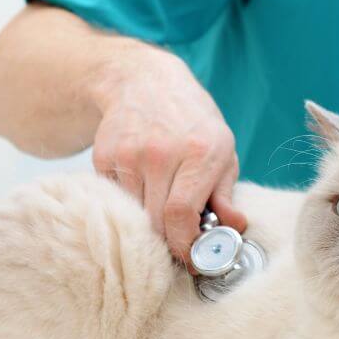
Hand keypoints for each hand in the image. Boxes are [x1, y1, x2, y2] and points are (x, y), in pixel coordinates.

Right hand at [91, 47, 246, 268]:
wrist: (143, 81)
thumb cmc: (191, 120)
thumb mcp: (222, 148)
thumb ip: (226, 193)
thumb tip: (234, 228)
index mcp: (200, 153)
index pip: (181, 216)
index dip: (184, 246)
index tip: (190, 258)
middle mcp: (161, 153)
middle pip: (156, 222)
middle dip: (168, 241)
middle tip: (177, 243)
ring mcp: (129, 155)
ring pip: (134, 215)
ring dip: (147, 223)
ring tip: (159, 212)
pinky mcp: (104, 157)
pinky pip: (116, 199)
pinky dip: (128, 204)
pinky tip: (141, 186)